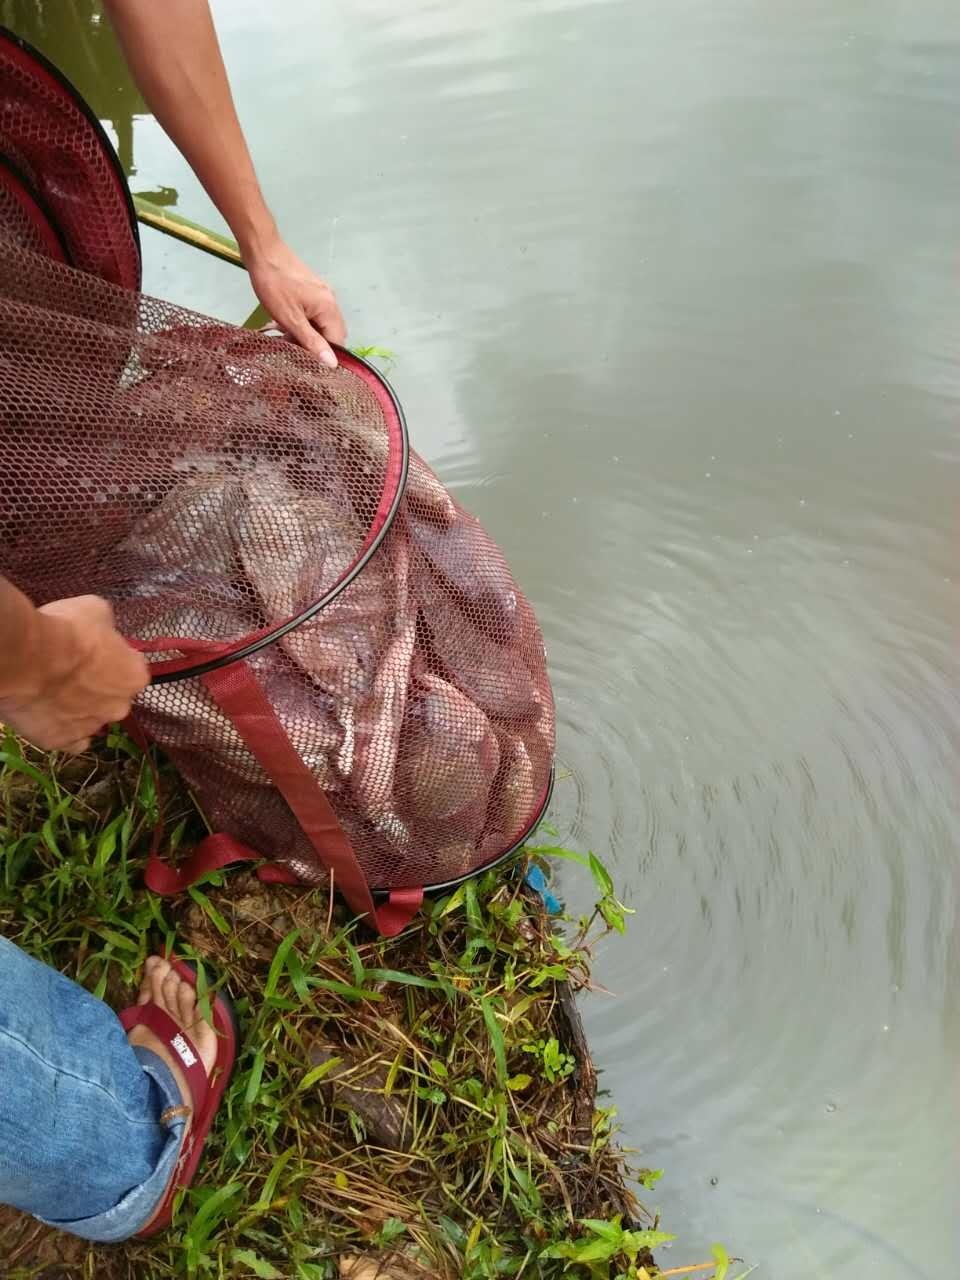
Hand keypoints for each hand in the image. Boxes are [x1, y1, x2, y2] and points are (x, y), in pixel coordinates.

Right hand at [0, 596, 148, 752]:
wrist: (25, 659)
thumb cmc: (64, 630)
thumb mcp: (95, 610)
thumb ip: (107, 625)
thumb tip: (105, 627)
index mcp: (135, 676)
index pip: (131, 668)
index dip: (112, 658)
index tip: (94, 651)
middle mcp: (120, 706)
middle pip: (113, 696)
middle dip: (98, 686)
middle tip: (71, 671)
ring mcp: (91, 727)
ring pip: (92, 718)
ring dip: (79, 707)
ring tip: (53, 691)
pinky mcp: (62, 741)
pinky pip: (70, 740)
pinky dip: (64, 731)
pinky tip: (52, 718)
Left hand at [246, 238, 346, 367]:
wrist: (262, 251)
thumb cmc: (274, 285)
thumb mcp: (290, 318)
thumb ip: (312, 342)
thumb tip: (333, 364)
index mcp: (329, 308)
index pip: (338, 341)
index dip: (325, 355)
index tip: (307, 362)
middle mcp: (331, 301)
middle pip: (332, 333)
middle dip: (315, 345)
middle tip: (294, 350)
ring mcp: (322, 293)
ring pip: (321, 323)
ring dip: (307, 334)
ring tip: (285, 336)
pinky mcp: (312, 289)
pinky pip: (314, 313)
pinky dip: (303, 322)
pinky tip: (286, 324)